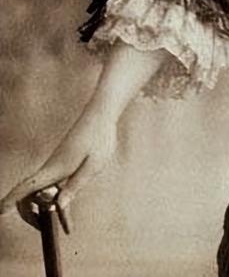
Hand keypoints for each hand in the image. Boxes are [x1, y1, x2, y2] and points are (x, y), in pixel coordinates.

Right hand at [0, 107, 117, 233]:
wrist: (101, 115)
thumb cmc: (99, 139)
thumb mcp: (93, 165)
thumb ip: (75, 186)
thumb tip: (58, 207)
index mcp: (56, 168)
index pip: (27, 186)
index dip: (11, 199)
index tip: (0, 211)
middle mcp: (51, 167)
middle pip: (28, 193)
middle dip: (30, 212)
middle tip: (44, 228)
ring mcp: (56, 165)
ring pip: (42, 191)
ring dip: (45, 210)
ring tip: (64, 226)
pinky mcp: (63, 164)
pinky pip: (54, 187)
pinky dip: (57, 202)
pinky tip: (68, 215)